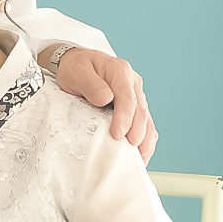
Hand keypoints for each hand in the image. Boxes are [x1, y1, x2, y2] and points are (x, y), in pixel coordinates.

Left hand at [48, 48, 156, 162]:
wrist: (76, 64)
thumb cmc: (76, 68)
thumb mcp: (77, 72)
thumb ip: (91, 84)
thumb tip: (106, 98)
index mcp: (120, 71)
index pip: (127, 97)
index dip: (125, 117)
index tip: (118, 134)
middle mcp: (132, 82)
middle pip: (140, 110)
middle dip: (138, 132)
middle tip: (131, 149)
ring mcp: (136, 94)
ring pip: (146, 118)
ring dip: (145, 138)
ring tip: (141, 157)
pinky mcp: (134, 106)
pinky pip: (145, 123)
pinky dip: (145, 139)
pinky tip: (142, 153)